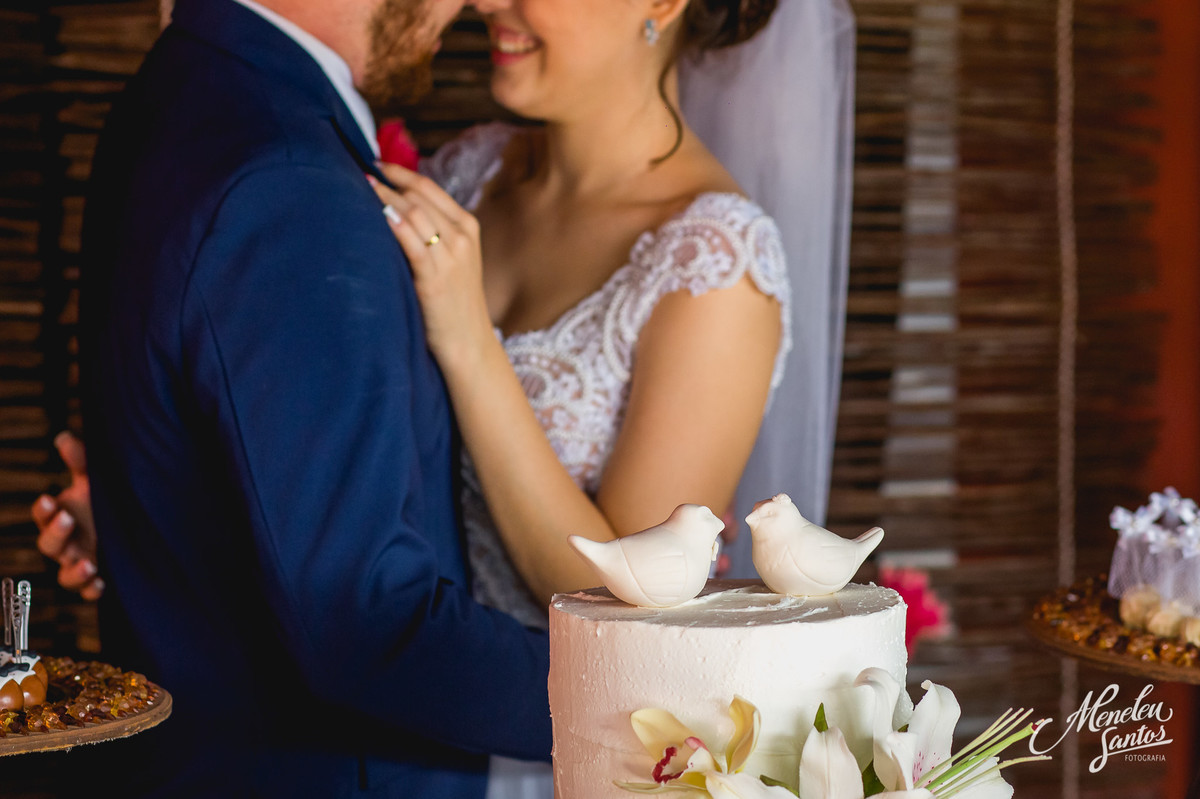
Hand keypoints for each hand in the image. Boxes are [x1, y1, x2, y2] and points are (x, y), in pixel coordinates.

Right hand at [31, 431, 101, 599]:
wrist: (132, 524)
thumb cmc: (104, 500)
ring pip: (65, 576)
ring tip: (88, 563)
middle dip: (55, 534)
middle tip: (68, 519)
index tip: (49, 500)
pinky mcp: (98, 577)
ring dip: (73, 572)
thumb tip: (64, 437)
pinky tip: (100, 584)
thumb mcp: (95, 480)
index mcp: (61, 518)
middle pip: (48, 545)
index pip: (43, 516)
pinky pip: (88, 591)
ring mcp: (80, 562)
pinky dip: (91, 590)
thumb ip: (81, 461)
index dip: (42, 511)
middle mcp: (66, 543)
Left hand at [368, 165, 493, 368]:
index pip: (430, 189)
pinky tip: (376, 214)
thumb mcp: (455, 260)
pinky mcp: (435, 278)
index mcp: (468, 228)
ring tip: (360, 188)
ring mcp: (450, 257)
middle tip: (359, 173)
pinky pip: (411, 242)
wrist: (468, 341)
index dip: (401, 172)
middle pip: (418, 198)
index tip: (378, 164)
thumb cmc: (455, 302)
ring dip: (384, 198)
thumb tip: (397, 208)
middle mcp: (461, 237)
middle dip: (388, 183)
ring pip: (413, 215)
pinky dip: (393, 224)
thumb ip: (435, 233)